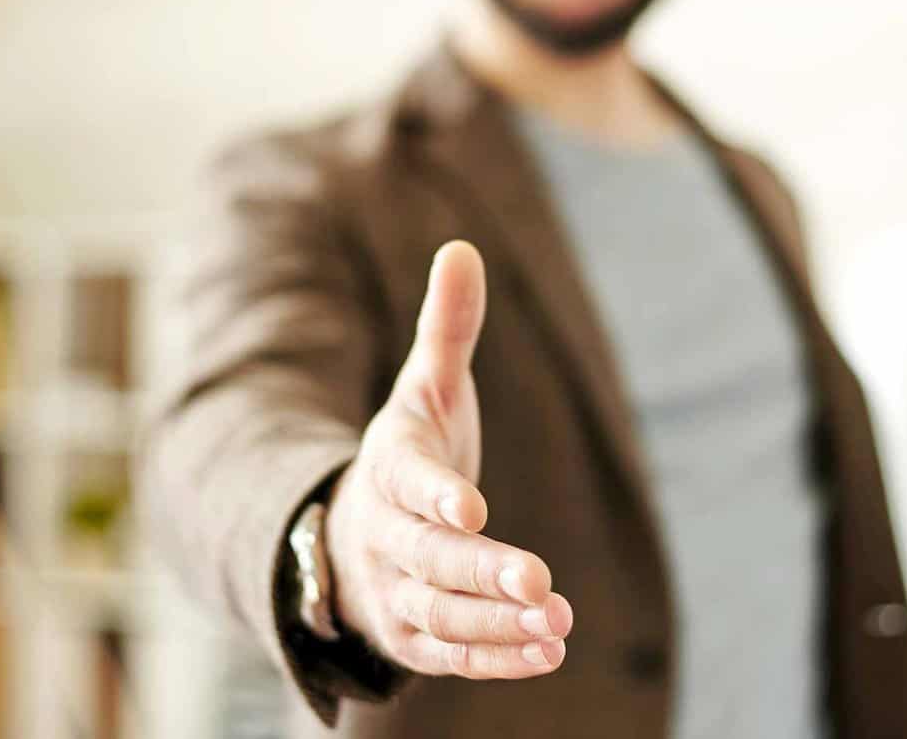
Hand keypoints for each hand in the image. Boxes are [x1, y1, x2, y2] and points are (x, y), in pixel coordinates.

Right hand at [324, 240, 572, 678]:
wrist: (349, 535)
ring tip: (557, 622)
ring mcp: (397, 592)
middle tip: (537, 581)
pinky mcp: (416, 637)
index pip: (408, 483)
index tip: (473, 506)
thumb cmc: (406, 453)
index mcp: (388, 468)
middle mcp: (385, 536)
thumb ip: (447, 328)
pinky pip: (452, 656)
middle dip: (480, 572)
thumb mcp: (423, 389)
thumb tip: (461, 248)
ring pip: (441, 615)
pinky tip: (548, 652)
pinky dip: (497, 658)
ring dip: (496, 624)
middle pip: (429, 560)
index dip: (438, 495)